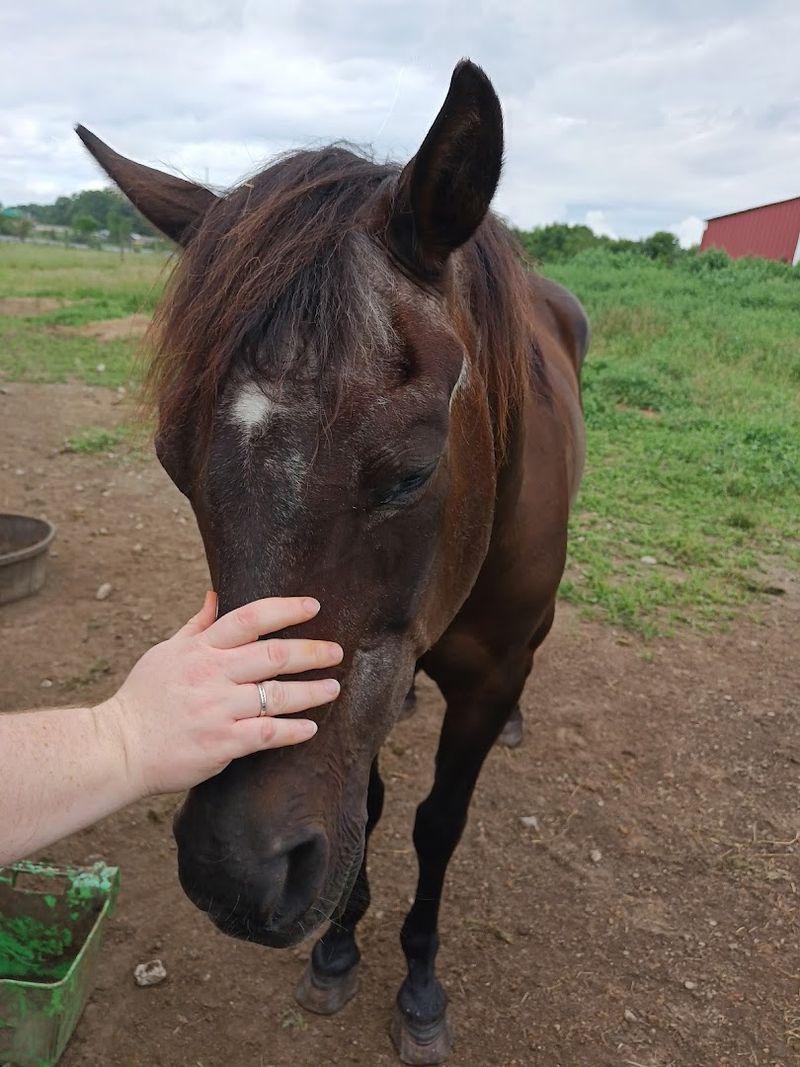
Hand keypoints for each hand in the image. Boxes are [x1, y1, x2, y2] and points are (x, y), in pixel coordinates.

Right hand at [103, 593, 340, 797]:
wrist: (119, 747)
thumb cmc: (143, 699)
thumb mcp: (165, 653)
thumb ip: (196, 626)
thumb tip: (214, 593)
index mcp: (201, 649)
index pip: (250, 618)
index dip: (285, 609)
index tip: (313, 606)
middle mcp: (212, 674)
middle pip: (273, 654)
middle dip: (311, 651)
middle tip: (337, 652)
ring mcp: (218, 708)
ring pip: (277, 695)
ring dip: (311, 692)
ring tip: (333, 689)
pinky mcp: (222, 742)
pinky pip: (267, 734)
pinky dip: (292, 731)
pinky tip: (310, 728)